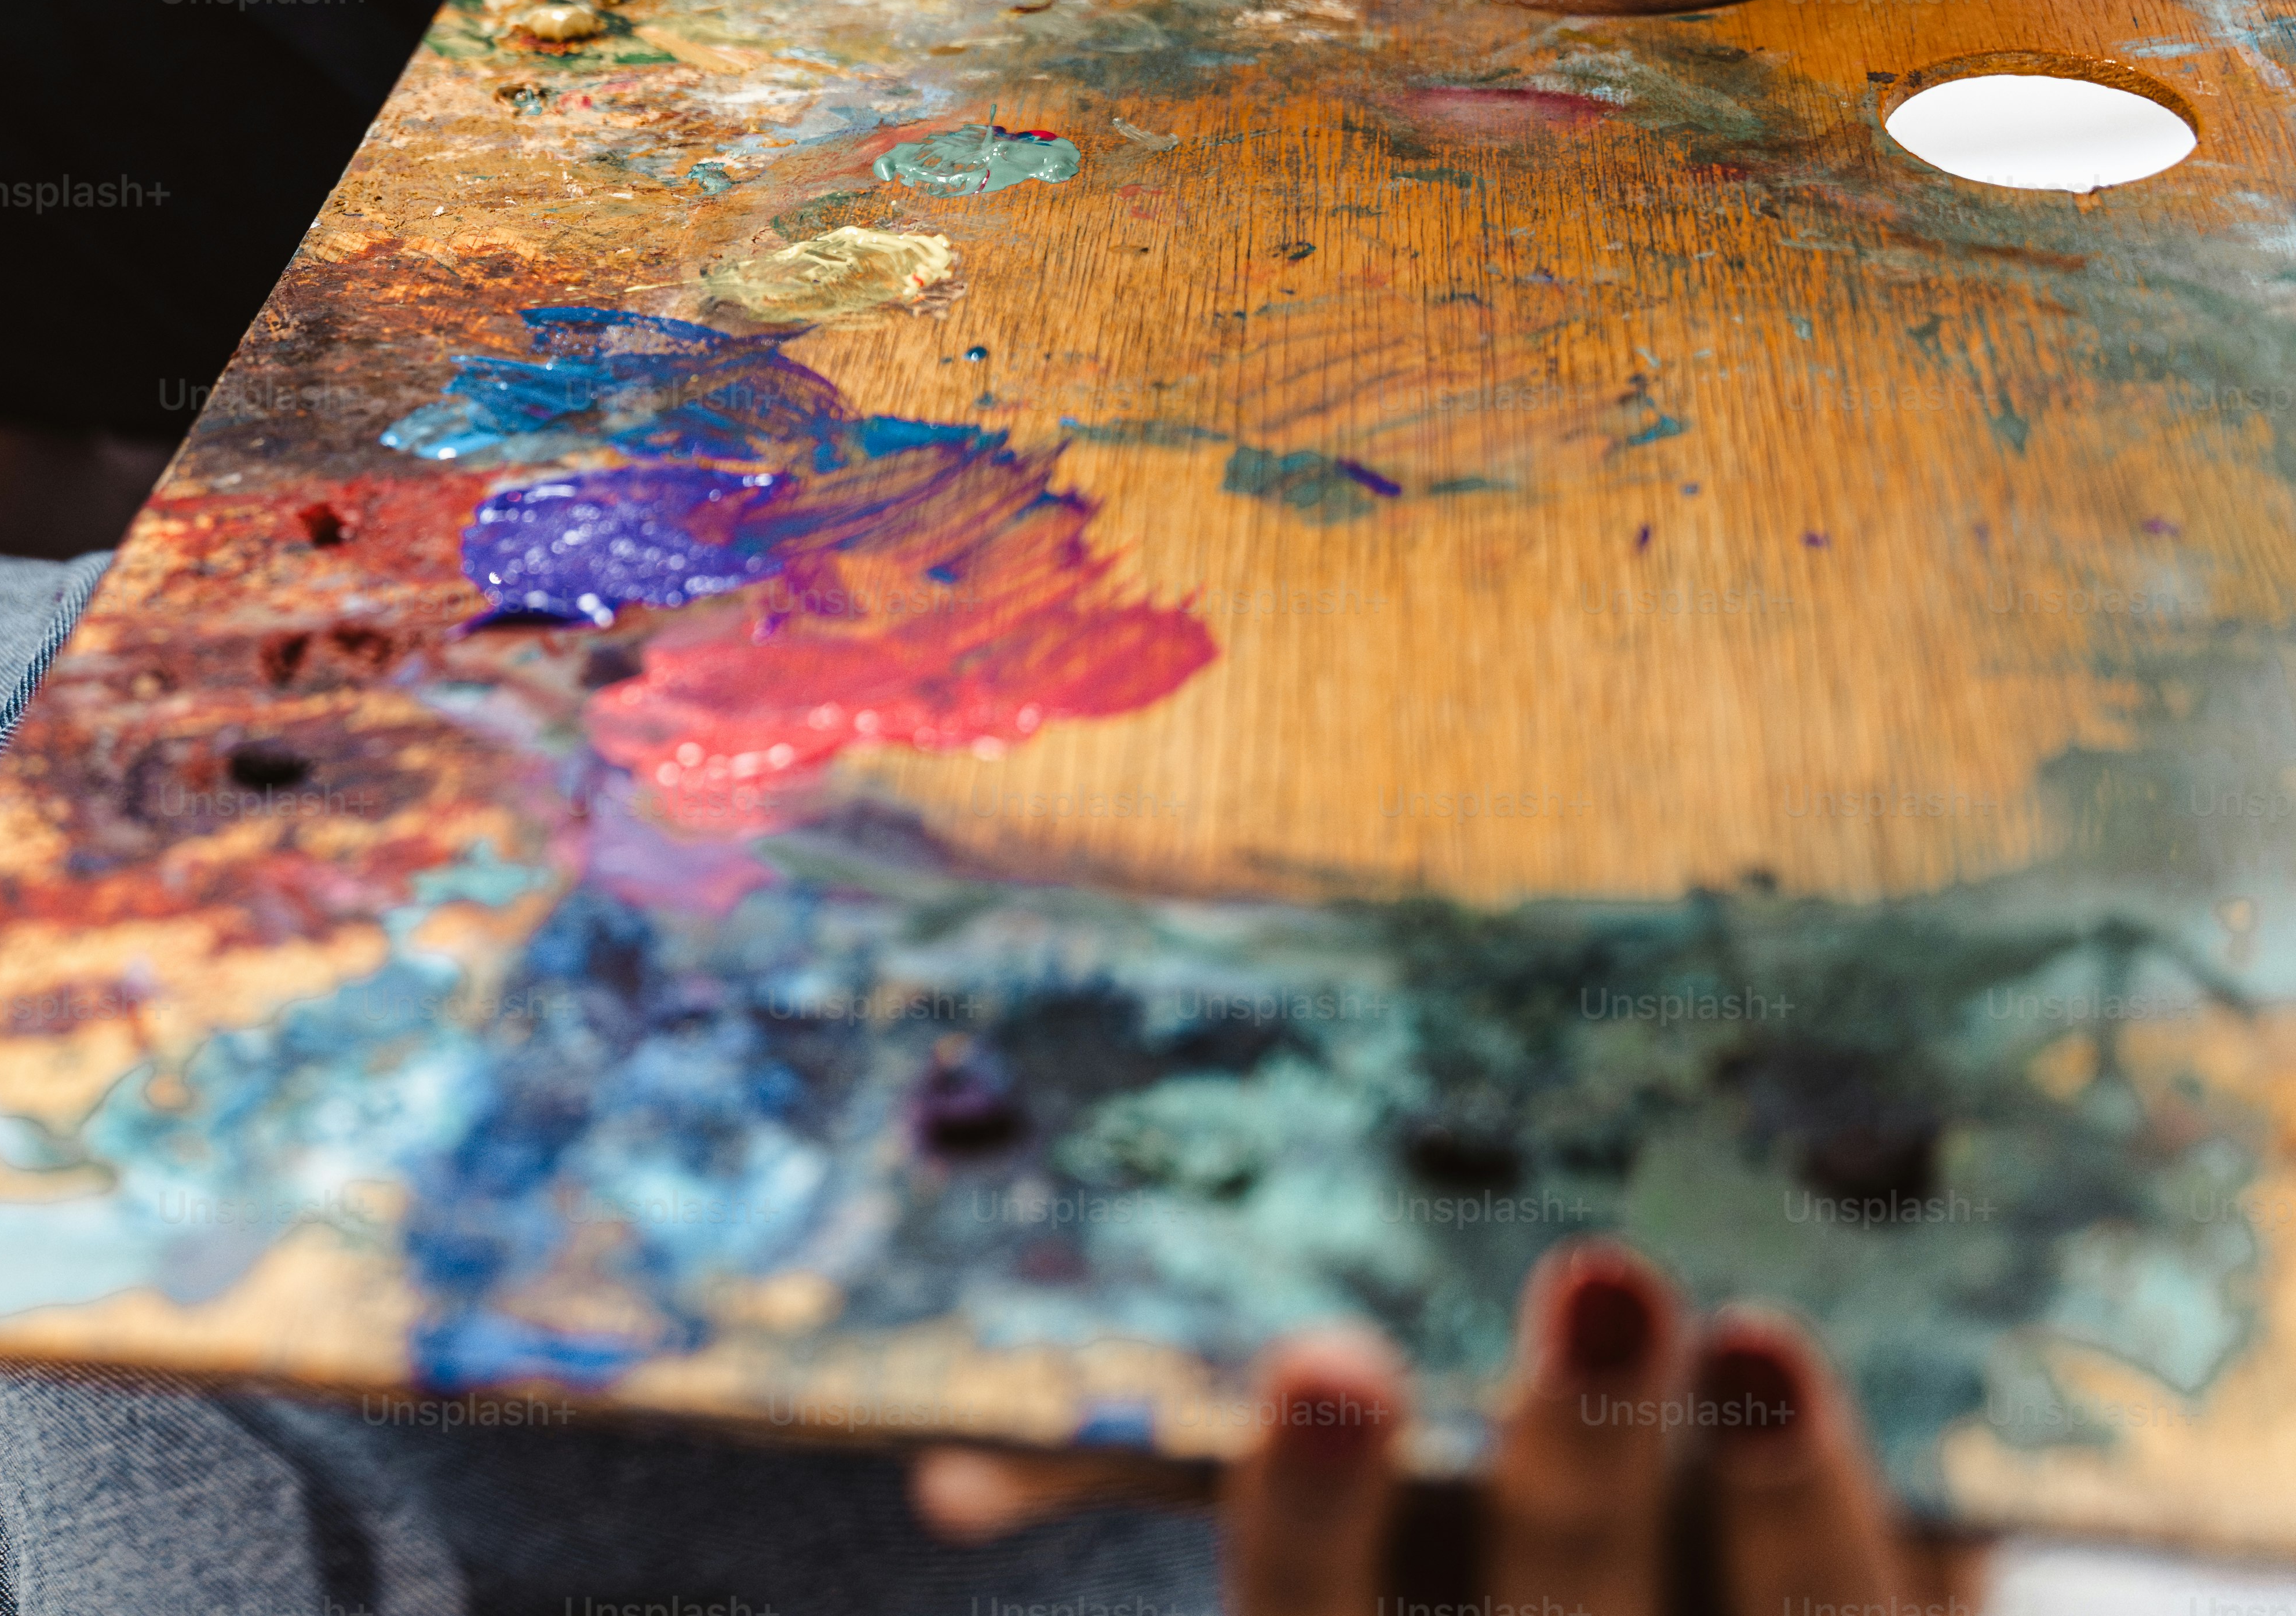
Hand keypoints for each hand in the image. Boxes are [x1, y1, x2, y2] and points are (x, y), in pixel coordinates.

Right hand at [915, 1246, 1980, 1615]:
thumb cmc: (1420, 1593)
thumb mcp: (1331, 1573)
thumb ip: (1164, 1487)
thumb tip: (947, 1474)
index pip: (1316, 1615)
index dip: (1317, 1511)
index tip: (1330, 1361)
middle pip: (1560, 1612)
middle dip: (1579, 1460)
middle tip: (1605, 1269)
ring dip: (1773, 1491)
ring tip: (1754, 1320)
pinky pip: (1903, 1601)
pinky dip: (1891, 1509)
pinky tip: (1875, 1392)